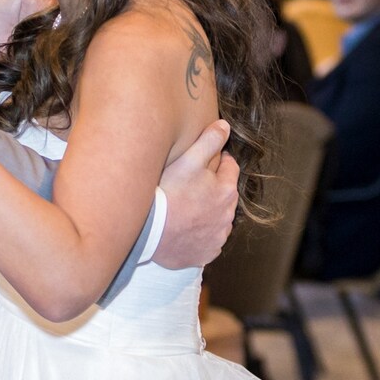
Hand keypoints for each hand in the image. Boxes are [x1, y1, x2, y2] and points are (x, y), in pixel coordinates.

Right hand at [152, 120, 240, 270]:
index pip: (230, 168)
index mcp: (226, 190)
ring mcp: (217, 237)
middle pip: (224, 194)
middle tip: (191, 184)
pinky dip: (200, 234)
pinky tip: (185, 229)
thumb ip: (209, 141)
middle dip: (213, 187)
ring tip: (187, 208)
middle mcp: (227, 216)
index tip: (203, 161)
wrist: (149, 233)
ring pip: (217, 218)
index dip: (217, 161)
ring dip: (208, 212)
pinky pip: (207, 240)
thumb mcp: (188, 160)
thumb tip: (225, 126)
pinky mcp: (206, 253)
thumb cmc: (168, 194)